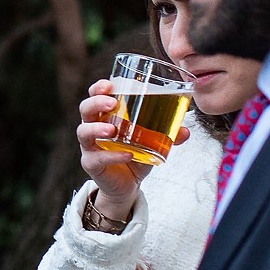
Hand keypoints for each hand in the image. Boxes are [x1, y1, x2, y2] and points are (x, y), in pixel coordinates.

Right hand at [77, 79, 190, 213]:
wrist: (128, 184)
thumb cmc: (135, 155)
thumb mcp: (153, 141)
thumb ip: (168, 134)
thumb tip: (185, 130)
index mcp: (106, 115)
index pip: (95, 95)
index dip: (99, 87)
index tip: (109, 85)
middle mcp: (93, 127)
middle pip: (85, 109)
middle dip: (96, 103)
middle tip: (112, 103)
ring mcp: (90, 146)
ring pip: (83, 132)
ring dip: (97, 128)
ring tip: (112, 129)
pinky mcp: (92, 164)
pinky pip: (97, 158)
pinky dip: (112, 155)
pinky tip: (127, 154)